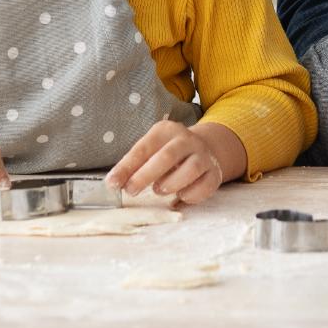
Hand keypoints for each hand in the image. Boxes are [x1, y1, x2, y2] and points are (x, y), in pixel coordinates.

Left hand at [105, 121, 242, 204]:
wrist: (205, 149)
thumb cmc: (168, 154)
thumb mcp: (150, 151)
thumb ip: (133, 166)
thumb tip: (113, 183)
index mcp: (166, 131)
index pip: (144, 148)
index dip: (126, 167)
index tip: (112, 184)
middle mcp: (187, 140)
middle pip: (167, 156)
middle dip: (145, 176)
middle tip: (131, 191)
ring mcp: (203, 155)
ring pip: (190, 169)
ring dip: (171, 183)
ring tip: (159, 190)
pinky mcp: (214, 173)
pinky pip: (204, 185)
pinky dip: (190, 195)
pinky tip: (180, 196)